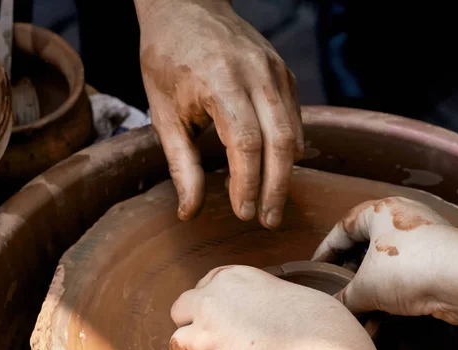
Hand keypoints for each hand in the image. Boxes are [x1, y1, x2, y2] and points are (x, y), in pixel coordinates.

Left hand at [136, 0, 303, 227]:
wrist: (186, 6)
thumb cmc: (167, 58)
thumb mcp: (163, 113)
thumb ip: (180, 164)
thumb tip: (190, 212)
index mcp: (220, 81)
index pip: (246, 143)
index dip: (248, 184)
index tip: (243, 214)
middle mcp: (256, 73)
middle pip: (279, 142)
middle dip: (276, 188)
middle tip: (268, 220)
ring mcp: (275, 71)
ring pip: (293, 133)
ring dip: (285, 174)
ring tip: (271, 204)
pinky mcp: (284, 73)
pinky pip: (294, 119)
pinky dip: (288, 149)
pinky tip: (275, 171)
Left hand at [169, 265, 375, 349]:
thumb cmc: (318, 321)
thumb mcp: (292, 292)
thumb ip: (268, 297)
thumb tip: (274, 310)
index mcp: (233, 277)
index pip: (206, 282)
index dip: (214, 298)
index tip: (226, 310)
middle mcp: (211, 302)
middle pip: (180, 309)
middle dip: (193, 322)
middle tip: (215, 335)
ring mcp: (206, 336)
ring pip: (177, 344)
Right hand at [313, 197, 457, 324]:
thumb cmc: (407, 267)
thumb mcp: (366, 286)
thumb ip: (345, 297)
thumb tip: (335, 310)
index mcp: (379, 213)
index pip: (341, 230)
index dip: (324, 252)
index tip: (313, 270)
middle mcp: (400, 221)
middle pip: (364, 246)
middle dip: (349, 273)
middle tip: (335, 290)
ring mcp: (422, 240)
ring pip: (385, 265)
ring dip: (370, 289)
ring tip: (356, 310)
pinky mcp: (438, 262)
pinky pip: (404, 277)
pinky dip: (391, 296)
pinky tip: (380, 320)